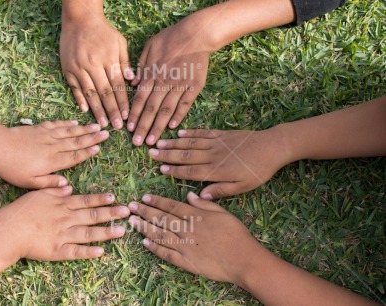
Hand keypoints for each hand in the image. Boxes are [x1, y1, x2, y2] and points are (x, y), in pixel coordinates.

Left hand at [0, 120, 108, 188]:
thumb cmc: (11, 168)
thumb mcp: (28, 182)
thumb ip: (49, 183)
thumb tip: (66, 185)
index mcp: (51, 161)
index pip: (73, 157)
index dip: (87, 152)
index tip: (99, 148)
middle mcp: (53, 147)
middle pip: (76, 141)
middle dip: (92, 137)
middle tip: (107, 133)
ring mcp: (46, 135)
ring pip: (69, 131)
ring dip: (84, 129)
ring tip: (97, 126)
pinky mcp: (39, 128)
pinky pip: (57, 125)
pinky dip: (67, 123)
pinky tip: (75, 122)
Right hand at [2, 187, 129, 260]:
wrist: (9, 229)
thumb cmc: (22, 210)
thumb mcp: (39, 193)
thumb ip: (55, 190)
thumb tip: (70, 188)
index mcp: (62, 205)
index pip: (86, 201)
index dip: (101, 199)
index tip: (114, 198)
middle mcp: (67, 219)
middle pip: (92, 216)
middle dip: (111, 213)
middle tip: (127, 211)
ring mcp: (63, 235)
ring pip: (89, 233)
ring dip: (106, 232)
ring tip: (121, 230)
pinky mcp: (58, 251)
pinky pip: (76, 252)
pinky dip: (89, 252)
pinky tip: (102, 252)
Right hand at [60, 15, 133, 128]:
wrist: (79, 19)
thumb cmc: (103, 31)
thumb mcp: (119, 42)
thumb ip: (125, 61)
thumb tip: (131, 79)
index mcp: (108, 60)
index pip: (117, 86)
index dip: (123, 102)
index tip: (127, 116)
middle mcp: (93, 65)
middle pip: (104, 93)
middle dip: (112, 111)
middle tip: (117, 127)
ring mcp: (79, 68)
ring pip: (90, 93)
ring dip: (97, 110)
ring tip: (103, 124)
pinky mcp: (68, 69)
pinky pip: (75, 87)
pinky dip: (80, 99)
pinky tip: (85, 111)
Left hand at [127, 20, 209, 145]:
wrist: (196, 34)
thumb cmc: (170, 39)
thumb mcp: (149, 47)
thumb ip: (140, 67)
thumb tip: (132, 84)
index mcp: (151, 74)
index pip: (139, 99)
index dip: (133, 115)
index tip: (128, 129)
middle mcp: (164, 83)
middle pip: (151, 109)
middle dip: (143, 127)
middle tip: (137, 143)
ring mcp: (179, 86)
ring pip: (166, 110)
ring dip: (158, 127)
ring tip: (152, 142)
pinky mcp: (193, 87)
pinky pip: (185, 105)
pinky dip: (178, 116)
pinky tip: (172, 128)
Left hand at [127, 192, 263, 284]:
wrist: (244, 260)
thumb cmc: (236, 235)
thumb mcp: (223, 213)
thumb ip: (205, 204)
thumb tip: (189, 195)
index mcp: (196, 216)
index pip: (171, 206)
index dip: (156, 201)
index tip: (144, 197)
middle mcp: (187, 229)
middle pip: (162, 218)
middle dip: (145, 211)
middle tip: (131, 206)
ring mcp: (185, 246)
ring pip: (160, 235)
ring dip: (145, 228)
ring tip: (132, 222)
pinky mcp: (186, 262)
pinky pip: (167, 254)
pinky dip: (155, 248)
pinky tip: (144, 243)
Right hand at [149, 128, 291, 198]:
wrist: (273, 147)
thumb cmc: (258, 170)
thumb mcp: (243, 187)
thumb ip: (220, 190)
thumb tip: (200, 196)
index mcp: (216, 170)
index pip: (190, 171)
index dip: (174, 170)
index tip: (159, 168)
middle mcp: (212, 155)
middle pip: (185, 155)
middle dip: (167, 154)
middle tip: (150, 153)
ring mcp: (216, 142)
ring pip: (190, 143)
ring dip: (174, 143)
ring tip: (159, 143)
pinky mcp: (222, 134)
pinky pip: (202, 133)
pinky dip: (190, 133)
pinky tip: (179, 133)